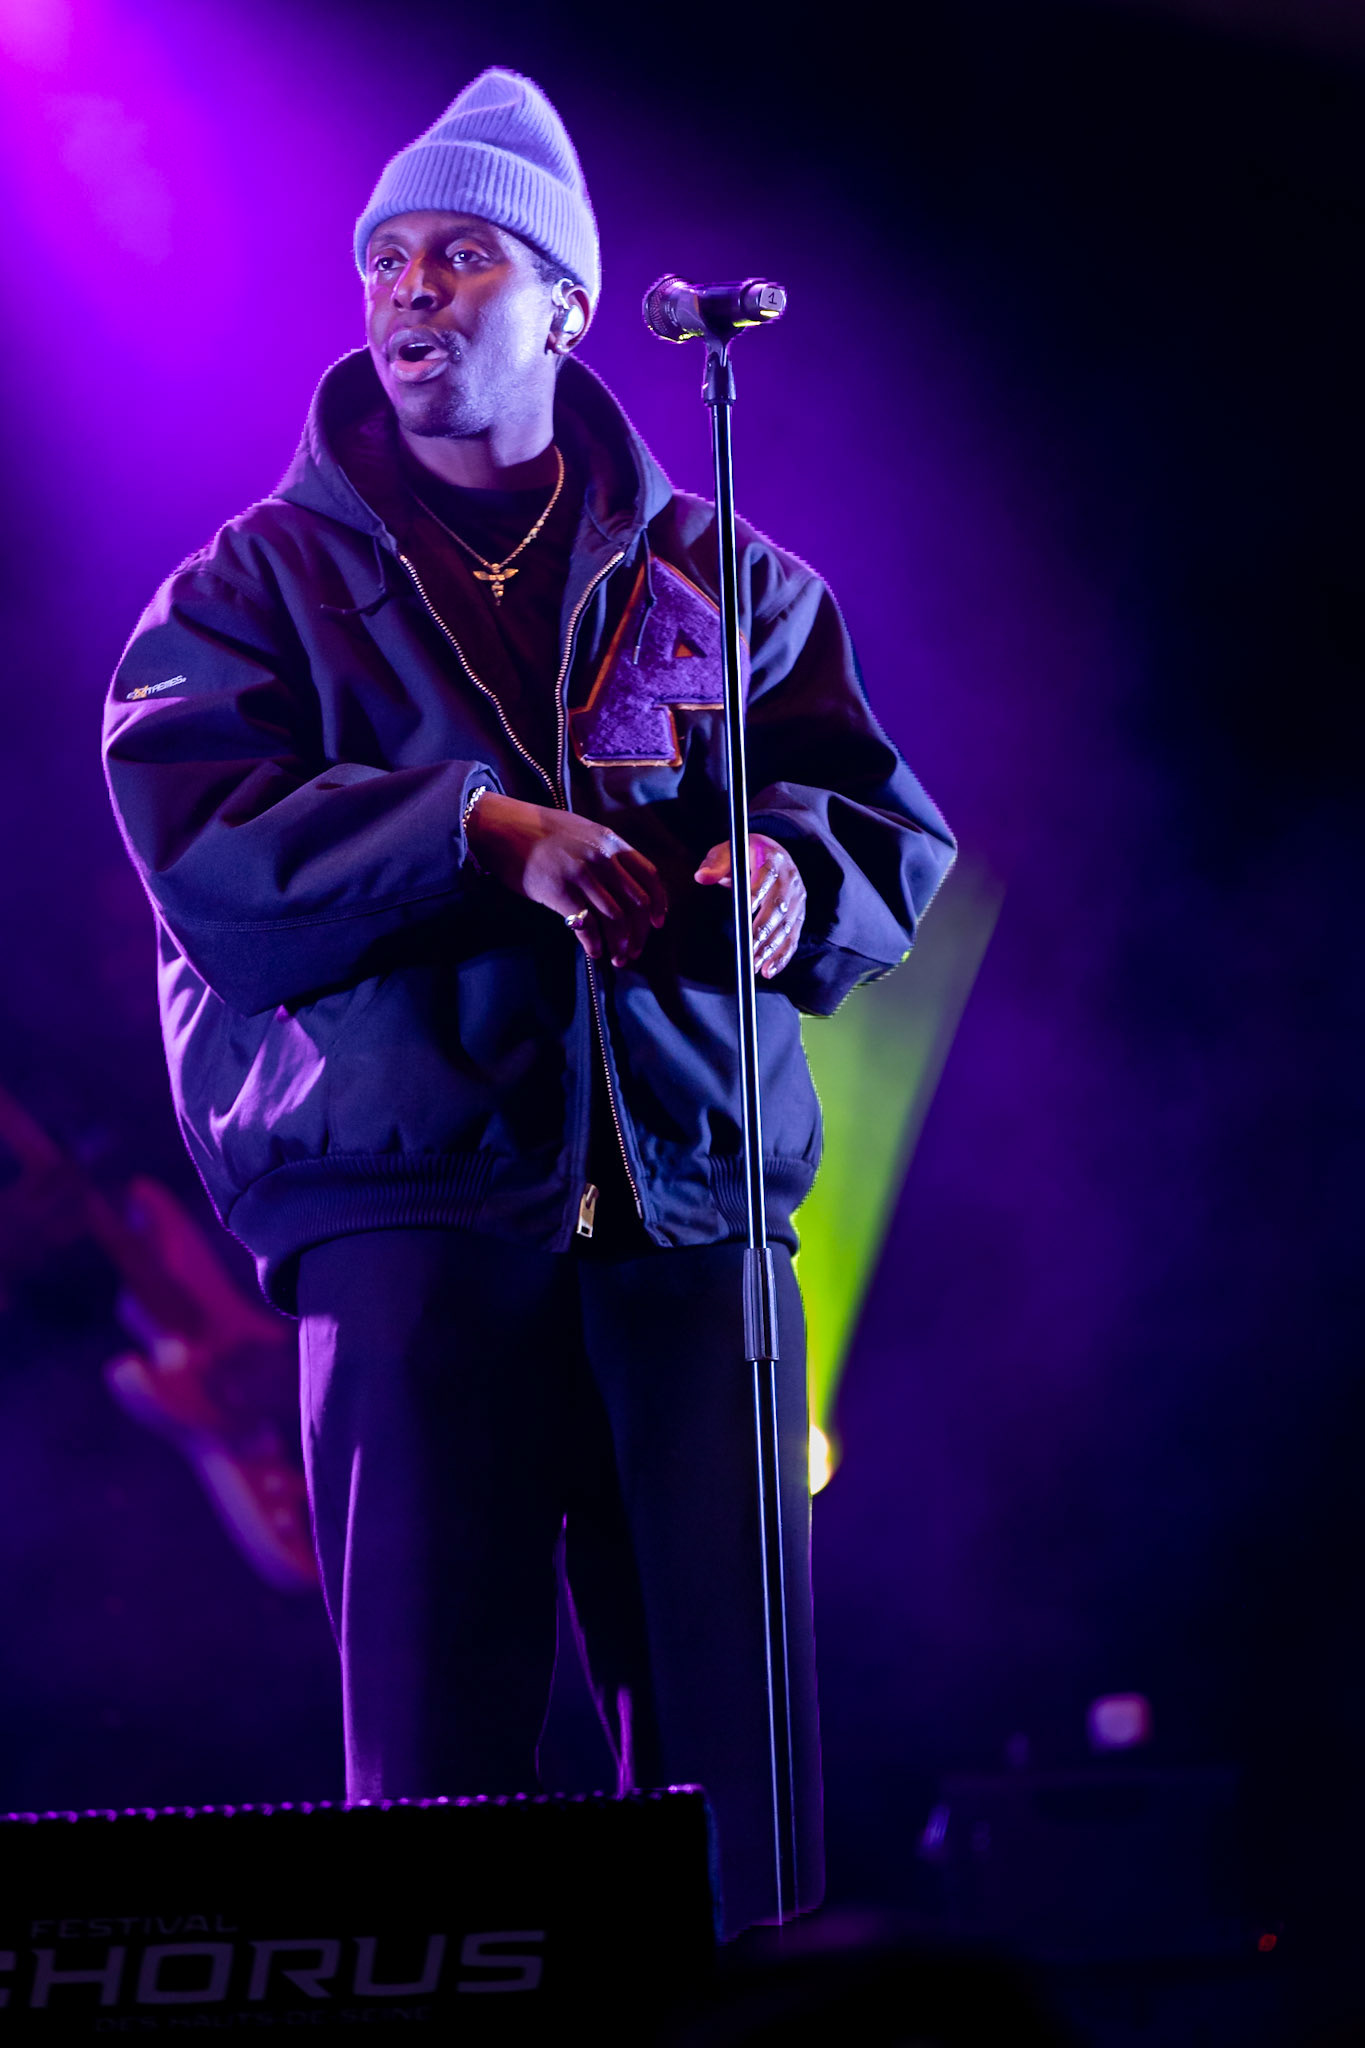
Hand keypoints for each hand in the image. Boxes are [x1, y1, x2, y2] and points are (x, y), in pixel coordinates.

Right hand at [467, 793, 667, 966]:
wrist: (503, 828)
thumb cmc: (539, 833)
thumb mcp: (582, 832)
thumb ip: (605, 854)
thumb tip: (622, 886)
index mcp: (611, 842)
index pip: (649, 876)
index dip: (659, 904)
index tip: (658, 923)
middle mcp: (602, 858)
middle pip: (637, 903)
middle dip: (640, 933)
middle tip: (634, 950)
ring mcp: (582, 874)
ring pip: (616, 918)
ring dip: (619, 944)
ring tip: (617, 958)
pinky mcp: (560, 891)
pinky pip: (588, 925)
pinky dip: (595, 944)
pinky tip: (594, 952)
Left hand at [694, 833, 806, 979]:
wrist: (772, 855)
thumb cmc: (744, 855)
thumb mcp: (727, 852)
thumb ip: (715, 864)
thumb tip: (702, 877)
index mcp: (773, 859)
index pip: (766, 877)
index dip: (757, 893)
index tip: (746, 909)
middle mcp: (790, 879)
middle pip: (779, 907)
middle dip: (764, 931)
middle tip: (748, 951)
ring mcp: (798, 899)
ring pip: (787, 927)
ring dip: (771, 948)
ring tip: (755, 966)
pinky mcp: (799, 915)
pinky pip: (792, 938)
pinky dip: (782, 956)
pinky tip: (769, 970)